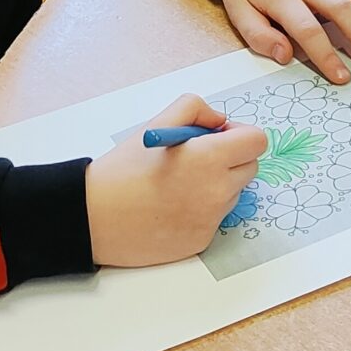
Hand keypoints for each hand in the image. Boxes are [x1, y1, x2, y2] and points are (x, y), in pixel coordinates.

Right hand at [85, 95, 269, 267]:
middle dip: (231, 158)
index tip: (218, 136)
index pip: (257, 141)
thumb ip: (195, 109)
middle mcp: (217, 192)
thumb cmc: (122, 171)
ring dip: (217, 185)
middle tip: (198, 158)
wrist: (92, 218)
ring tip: (178, 184)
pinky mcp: (202, 241)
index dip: (240, 134)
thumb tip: (220, 120)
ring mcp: (211, 220)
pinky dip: (201, 210)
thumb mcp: (156, 124)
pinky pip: (215, 219)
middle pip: (250, 167)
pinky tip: (171, 206)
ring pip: (233, 194)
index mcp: (210, 158)